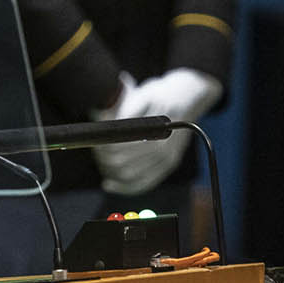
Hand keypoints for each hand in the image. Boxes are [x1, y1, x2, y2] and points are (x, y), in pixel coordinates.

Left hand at [92, 68, 221, 196]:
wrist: (187, 98)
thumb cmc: (161, 95)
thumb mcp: (144, 96)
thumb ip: (125, 113)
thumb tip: (103, 122)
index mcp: (157, 131)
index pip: (123, 148)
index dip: (105, 148)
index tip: (96, 142)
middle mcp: (165, 150)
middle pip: (125, 165)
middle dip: (105, 161)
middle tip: (96, 151)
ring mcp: (168, 161)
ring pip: (131, 178)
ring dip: (111, 173)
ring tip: (102, 163)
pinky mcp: (168, 167)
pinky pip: (144, 184)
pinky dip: (125, 187)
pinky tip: (111, 184)